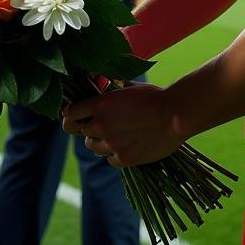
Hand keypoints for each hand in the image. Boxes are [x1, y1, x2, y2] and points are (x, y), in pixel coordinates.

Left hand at [61, 83, 181, 165]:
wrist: (175, 115)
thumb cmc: (155, 96)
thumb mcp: (129, 86)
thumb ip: (111, 89)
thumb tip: (100, 84)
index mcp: (101, 104)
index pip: (70, 113)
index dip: (71, 113)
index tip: (76, 113)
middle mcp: (101, 125)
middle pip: (79, 130)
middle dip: (87, 126)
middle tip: (100, 123)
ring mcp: (111, 144)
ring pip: (92, 146)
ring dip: (99, 141)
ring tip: (115, 134)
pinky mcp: (124, 159)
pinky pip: (109, 159)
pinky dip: (114, 153)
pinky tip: (127, 144)